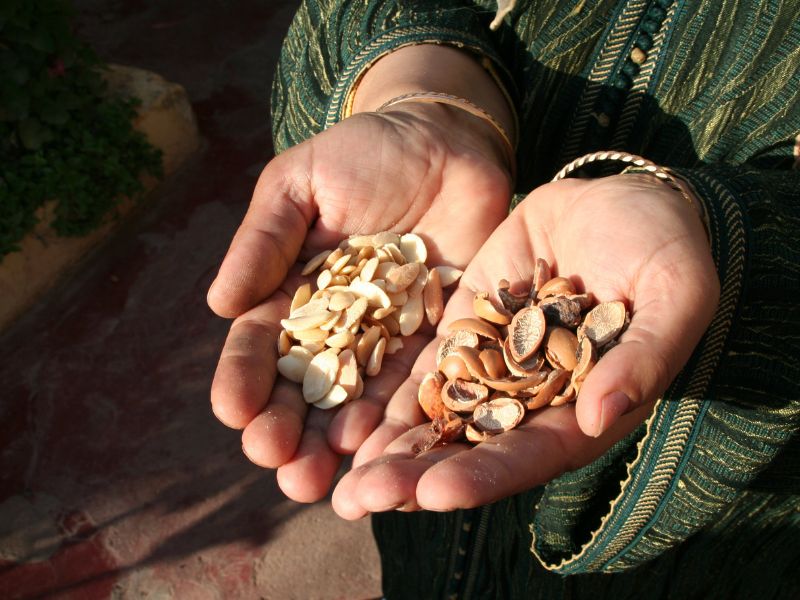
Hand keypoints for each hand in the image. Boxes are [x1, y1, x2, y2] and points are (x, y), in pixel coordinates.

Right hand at [208, 103, 511, 501]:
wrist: (443, 140)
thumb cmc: (362, 154)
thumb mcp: (298, 185)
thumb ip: (263, 241)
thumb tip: (219, 305)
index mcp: (294, 294)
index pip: (262, 345)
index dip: (246, 379)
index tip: (234, 411)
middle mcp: (340, 327)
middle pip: (308, 388)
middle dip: (290, 430)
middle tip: (280, 468)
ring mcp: (390, 337)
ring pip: (360, 399)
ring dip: (341, 442)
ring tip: (323, 481)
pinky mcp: (439, 334)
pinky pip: (419, 382)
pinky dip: (401, 418)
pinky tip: (386, 451)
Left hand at [332, 174, 718, 517]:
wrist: (624, 203)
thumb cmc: (666, 249)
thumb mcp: (676, 294)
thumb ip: (645, 357)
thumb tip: (602, 415)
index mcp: (585, 406)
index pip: (532, 453)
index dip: (485, 476)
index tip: (434, 494)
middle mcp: (532, 397)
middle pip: (472, 447)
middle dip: (416, 476)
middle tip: (359, 502)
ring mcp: (494, 361)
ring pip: (438, 414)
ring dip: (390, 449)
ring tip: (339, 482)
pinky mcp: (466, 325)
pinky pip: (425, 365)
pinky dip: (389, 394)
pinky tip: (346, 418)